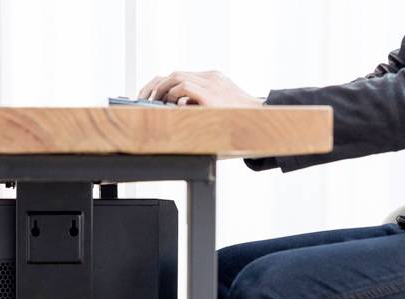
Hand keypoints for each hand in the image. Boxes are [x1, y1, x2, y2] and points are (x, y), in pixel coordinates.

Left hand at [137, 71, 262, 107]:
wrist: (261, 119)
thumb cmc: (239, 119)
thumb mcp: (218, 107)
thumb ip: (200, 104)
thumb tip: (178, 108)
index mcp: (212, 79)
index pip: (180, 75)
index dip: (162, 84)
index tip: (150, 95)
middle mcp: (210, 77)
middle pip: (174, 74)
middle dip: (155, 86)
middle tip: (143, 98)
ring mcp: (211, 84)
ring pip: (176, 77)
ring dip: (160, 90)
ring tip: (152, 102)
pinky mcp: (211, 94)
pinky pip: (184, 87)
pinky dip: (173, 95)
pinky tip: (169, 105)